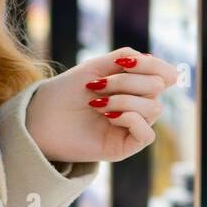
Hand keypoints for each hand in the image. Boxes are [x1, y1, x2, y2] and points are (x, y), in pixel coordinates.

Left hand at [25, 47, 180, 164]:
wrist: (40, 116)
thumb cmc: (66, 91)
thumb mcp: (97, 67)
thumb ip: (127, 59)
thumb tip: (165, 67)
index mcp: (133, 85)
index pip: (163, 74)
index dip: (153, 65)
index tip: (126, 62)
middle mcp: (137, 105)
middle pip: (157, 88)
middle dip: (127, 81)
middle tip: (97, 85)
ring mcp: (132, 127)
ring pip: (154, 109)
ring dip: (124, 99)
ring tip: (96, 103)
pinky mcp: (124, 147)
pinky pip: (147, 134)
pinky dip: (130, 118)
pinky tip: (109, 116)